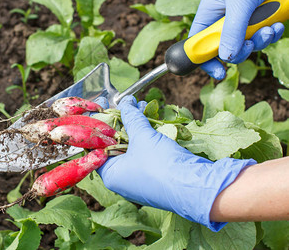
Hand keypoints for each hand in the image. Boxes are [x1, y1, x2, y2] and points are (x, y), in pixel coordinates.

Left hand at [97, 95, 255, 230]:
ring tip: (141, 105)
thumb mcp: (143, 137)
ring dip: (136, 126)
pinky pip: (146, 153)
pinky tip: (152, 119)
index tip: (100, 108)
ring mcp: (139, 179)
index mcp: (111, 174)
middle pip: (114, 144)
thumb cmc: (161, 166)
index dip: (97, 125)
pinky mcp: (155, 176)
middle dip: (120, 121)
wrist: (196, 188)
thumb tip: (125, 103)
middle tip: (123, 104)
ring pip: (132, 147)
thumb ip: (132, 118)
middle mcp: (122, 179)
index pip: (95, 146)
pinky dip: (147, 137)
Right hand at [190, 0, 287, 78]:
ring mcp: (245, 18)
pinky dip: (271, 34)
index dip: (204, 58)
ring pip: (247, 43)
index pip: (200, 42)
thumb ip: (232, 30)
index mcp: (211, 11)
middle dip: (240, 49)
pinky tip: (277, 25)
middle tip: (250, 45)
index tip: (218, 72)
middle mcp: (225, 17)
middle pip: (225, 47)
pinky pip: (263, 36)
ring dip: (260, 41)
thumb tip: (226, 57)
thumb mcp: (241, 0)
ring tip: (269, 29)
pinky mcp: (262, 17)